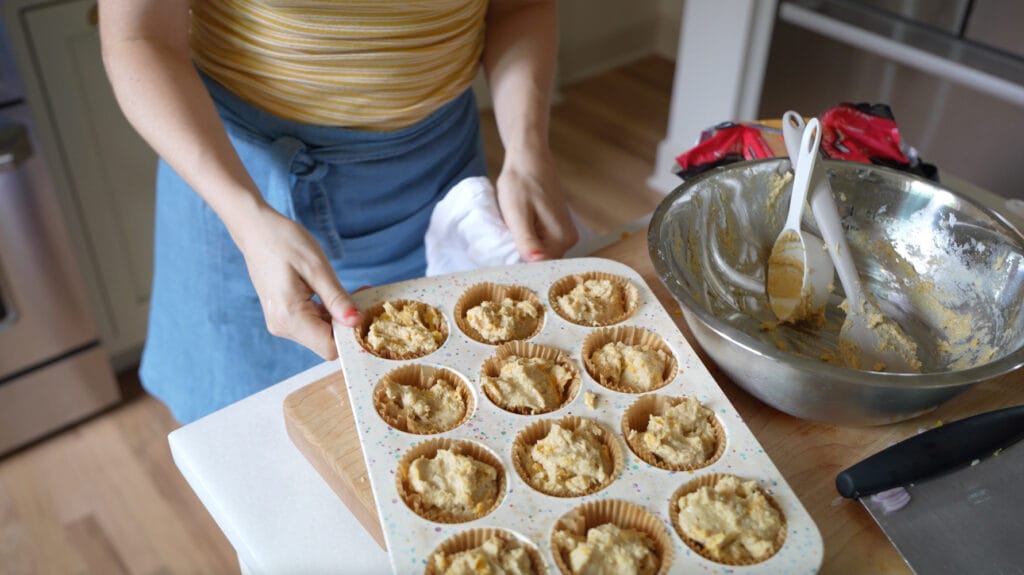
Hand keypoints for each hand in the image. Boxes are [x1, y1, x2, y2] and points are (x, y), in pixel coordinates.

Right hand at [233, 205, 361, 359]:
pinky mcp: (284, 316)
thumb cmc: (285, 242)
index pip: (329, 347)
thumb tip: (356, 323)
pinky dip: (329, 313)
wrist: (256, 230)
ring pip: (321, 333)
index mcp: (289, 317)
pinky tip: (339, 296)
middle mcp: (283, 326)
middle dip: (349, 325)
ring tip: (355, 293)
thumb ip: (337, 299)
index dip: (351, 335)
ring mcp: (282, 323)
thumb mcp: (317, 268)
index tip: (367, 315)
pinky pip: (313, 323)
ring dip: (341, 318)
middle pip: (326, 342)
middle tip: (365, 298)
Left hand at [496, 149, 577, 260]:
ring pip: (542, 253)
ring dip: (525, 250)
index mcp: (562, 238)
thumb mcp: (517, 214)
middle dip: (523, 260)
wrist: (528, 158)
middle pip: (543, 262)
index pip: (542, 268)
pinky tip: (517, 233)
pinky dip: (528, 241)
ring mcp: (565, 233)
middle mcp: (569, 239)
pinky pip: (542, 243)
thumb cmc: (520, 183)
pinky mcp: (558, 227)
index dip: (521, 267)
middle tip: (502, 251)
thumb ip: (527, 241)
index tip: (503, 263)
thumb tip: (537, 264)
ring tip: (508, 240)